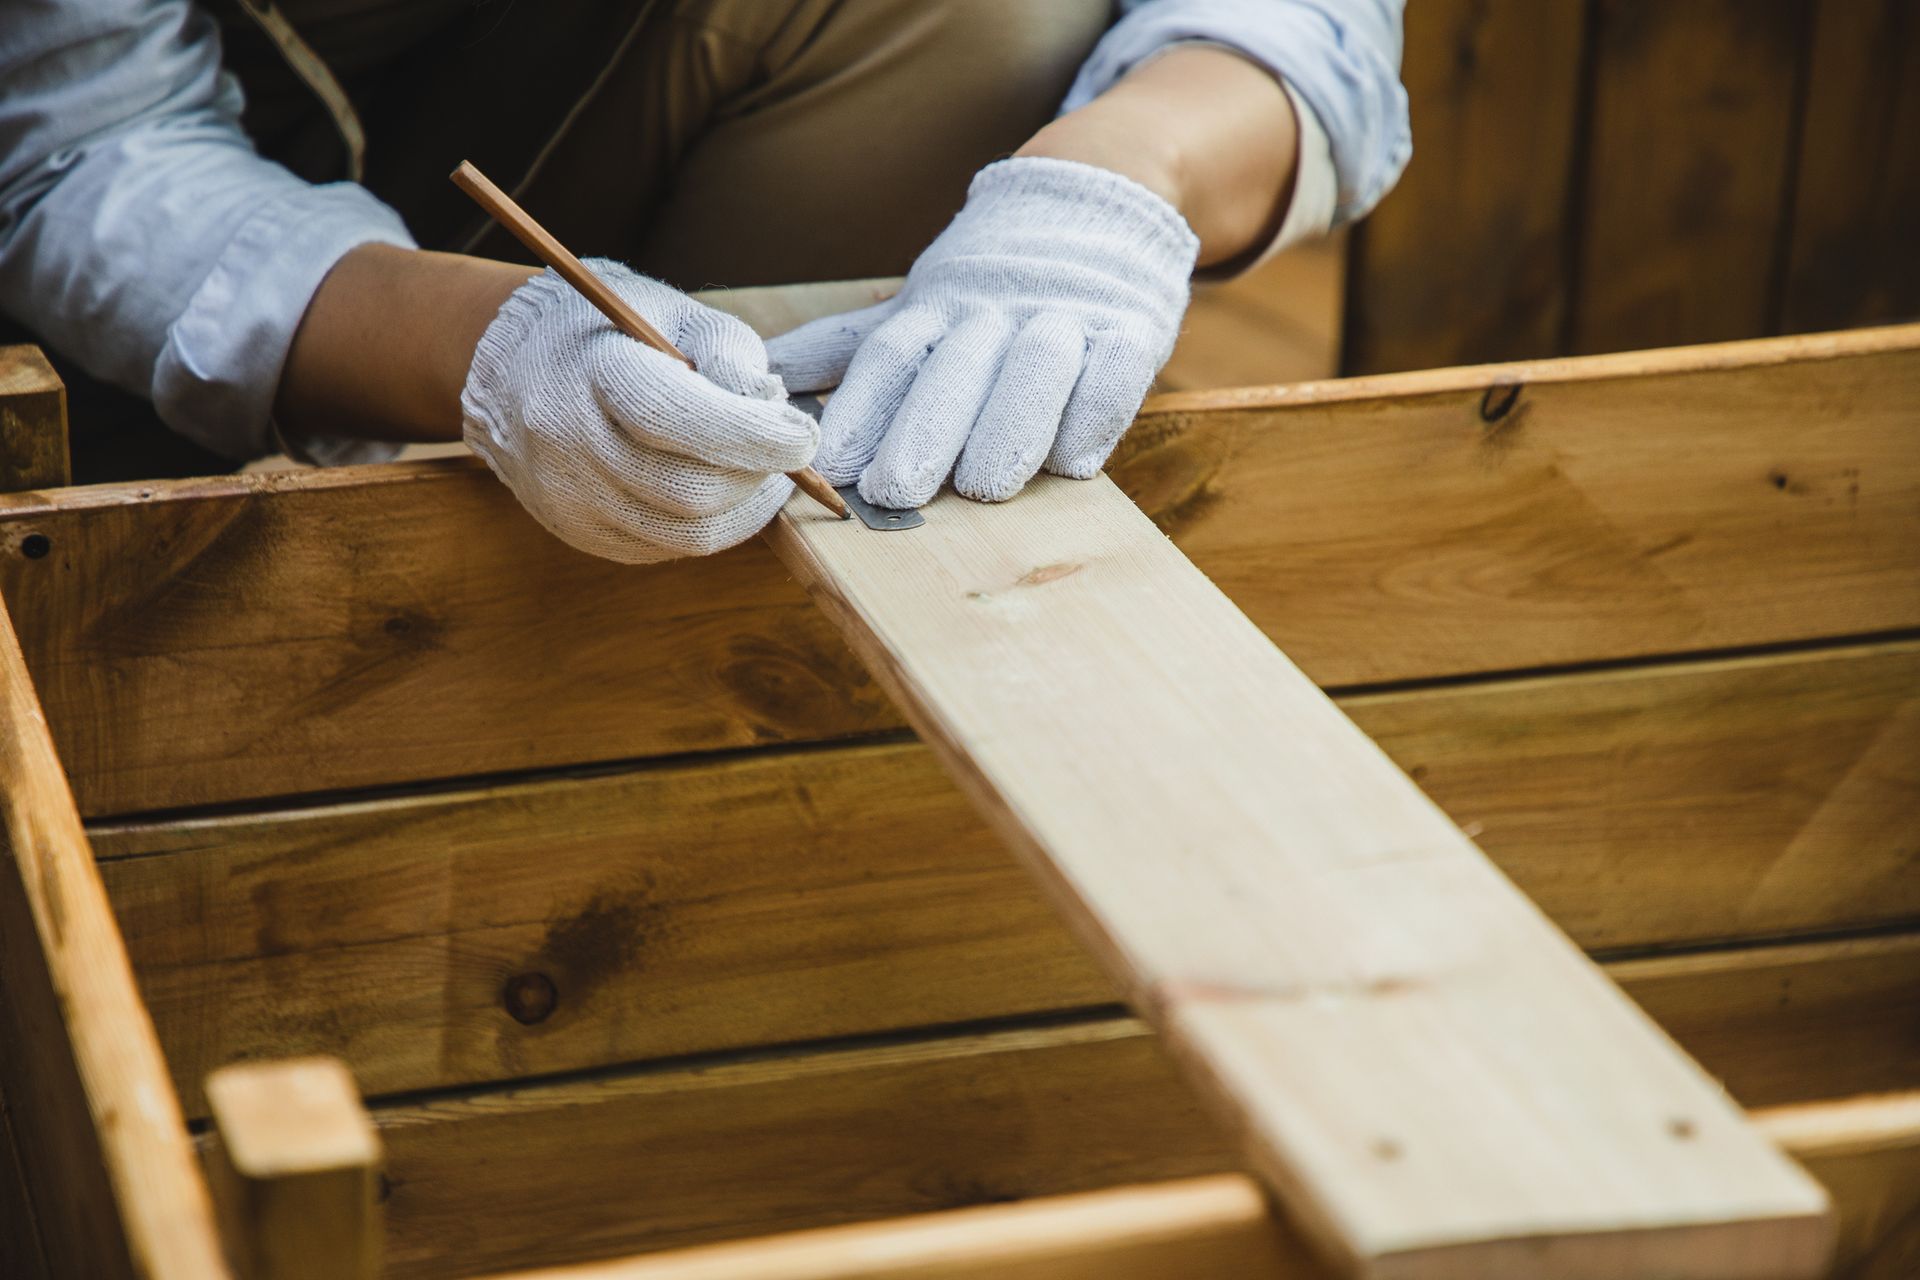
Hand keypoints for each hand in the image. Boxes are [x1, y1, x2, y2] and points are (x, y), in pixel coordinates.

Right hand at [462, 261, 817, 562]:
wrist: (512, 369)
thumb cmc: (610, 333)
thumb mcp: (672, 313)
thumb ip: (729, 352)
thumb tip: (773, 408)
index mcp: (593, 373)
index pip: (678, 419)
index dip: (755, 435)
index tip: (804, 435)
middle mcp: (571, 444)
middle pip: (690, 492)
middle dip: (758, 478)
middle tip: (784, 451)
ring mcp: (571, 499)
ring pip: (687, 536)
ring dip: (743, 509)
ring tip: (757, 471)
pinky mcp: (582, 535)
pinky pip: (667, 549)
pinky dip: (708, 524)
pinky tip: (712, 487)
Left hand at [768, 157, 1198, 508]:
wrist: (1097, 197)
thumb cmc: (989, 280)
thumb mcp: (915, 303)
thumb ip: (847, 347)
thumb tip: (762, 382)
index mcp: (937, 305)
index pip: (891, 356)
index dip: (862, 409)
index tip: (837, 465)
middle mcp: (995, 309)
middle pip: (954, 370)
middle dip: (924, 430)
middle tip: (898, 489)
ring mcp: (1065, 316)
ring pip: (1034, 370)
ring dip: (1008, 427)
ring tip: (985, 486)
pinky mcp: (1130, 329)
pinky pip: (1115, 372)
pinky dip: (1093, 415)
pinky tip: (1073, 462)